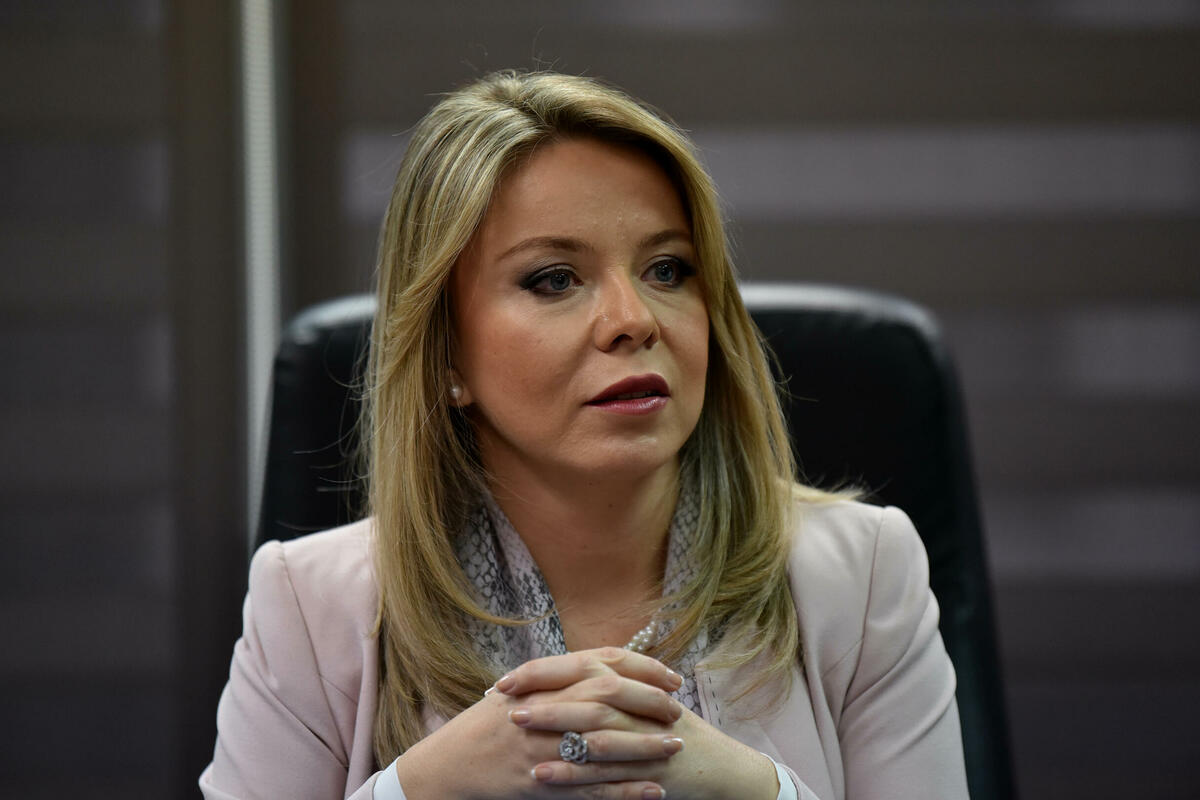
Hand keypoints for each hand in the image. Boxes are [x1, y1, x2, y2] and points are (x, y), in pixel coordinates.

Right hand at [394, 647, 686, 798]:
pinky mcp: (541, 784)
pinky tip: (653, 793)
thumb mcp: (520, 690)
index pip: (600, 662)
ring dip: (644, 747)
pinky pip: (590, 789)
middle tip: (678, 712)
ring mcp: (541, 747)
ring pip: (603, 744)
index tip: (671, 677)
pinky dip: (624, 791)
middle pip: (607, 698)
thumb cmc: (486, 726)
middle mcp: (543, 709)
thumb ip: (560, 679)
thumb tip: (607, 669)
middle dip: (649, 703)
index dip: (641, 668)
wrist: (448, 765)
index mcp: (541, 682)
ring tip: (676, 748)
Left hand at [503, 657, 780, 799]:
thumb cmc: (671, 733)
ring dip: (554, 726)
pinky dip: (571, 772)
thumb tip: (551, 683)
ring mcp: (645, 736)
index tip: (506, 679)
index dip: (543, 670)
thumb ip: (604, 688)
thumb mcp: (641, 702)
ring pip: (595, 727)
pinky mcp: (649, 770)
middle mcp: (639, 702)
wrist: (718, 768)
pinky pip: (606, 771)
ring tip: (516, 730)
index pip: (582, 664)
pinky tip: (541, 776)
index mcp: (632, 680)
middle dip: (543, 693)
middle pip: (587, 688)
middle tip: (503, 700)